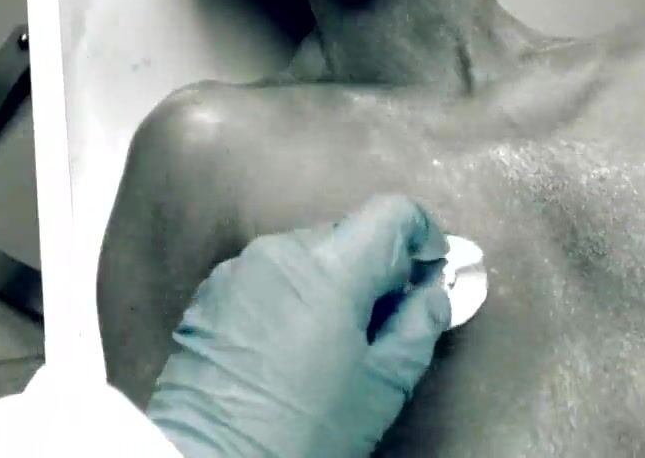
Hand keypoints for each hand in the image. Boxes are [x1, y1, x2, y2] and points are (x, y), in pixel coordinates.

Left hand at [145, 195, 451, 457]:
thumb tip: (434, 292)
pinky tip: (292, 344)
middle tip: (388, 320)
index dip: (423, 235)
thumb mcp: (382, 386)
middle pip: (349, 233)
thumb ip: (419, 326)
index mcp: (330, 268)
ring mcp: (239, 270)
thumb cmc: (303, 430)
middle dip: (377, 267)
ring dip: (332, 281)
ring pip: (307, 254)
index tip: (432, 270)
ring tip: (335, 340)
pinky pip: (269, 275)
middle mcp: (280, 252)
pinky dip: (291, 294)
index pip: (392, 213)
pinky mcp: (210, 293)